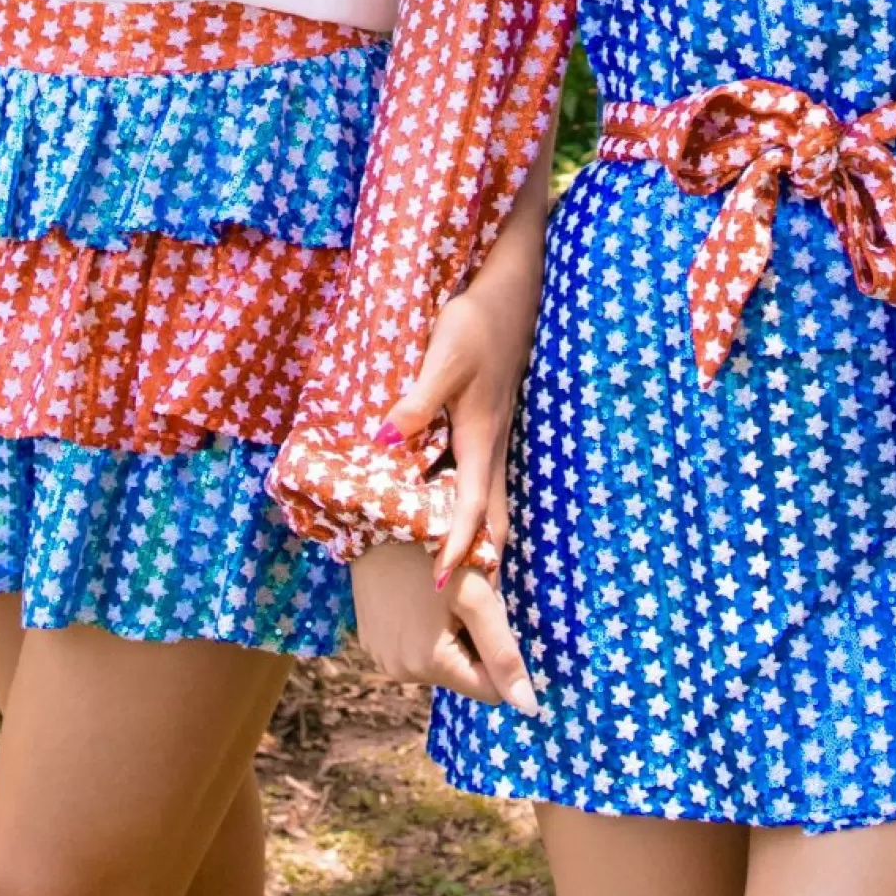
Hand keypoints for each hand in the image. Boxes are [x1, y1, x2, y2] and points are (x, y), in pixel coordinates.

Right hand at [352, 540, 539, 714]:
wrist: (377, 518)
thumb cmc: (433, 551)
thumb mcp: (476, 596)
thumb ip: (503, 652)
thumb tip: (528, 707)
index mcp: (430, 666)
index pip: (489, 689)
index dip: (499, 655)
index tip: (490, 617)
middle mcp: (401, 673)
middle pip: (462, 674)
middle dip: (472, 643)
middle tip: (464, 599)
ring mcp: (381, 658)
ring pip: (439, 662)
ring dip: (448, 637)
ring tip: (440, 595)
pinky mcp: (369, 642)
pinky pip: (412, 649)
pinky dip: (424, 630)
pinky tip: (418, 596)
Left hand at [377, 264, 539, 592]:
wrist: (510, 297)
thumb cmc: (475, 326)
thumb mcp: (443, 360)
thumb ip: (416, 403)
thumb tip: (385, 443)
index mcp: (482, 441)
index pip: (470, 509)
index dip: (456, 549)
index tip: (438, 586)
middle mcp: (492, 449)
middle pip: (490, 518)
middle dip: (479, 559)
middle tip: (461, 598)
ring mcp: (494, 440)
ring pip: (489, 502)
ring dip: (478, 536)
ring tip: (459, 571)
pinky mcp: (489, 428)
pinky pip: (483, 482)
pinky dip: (473, 508)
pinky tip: (453, 511)